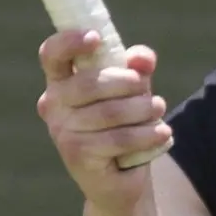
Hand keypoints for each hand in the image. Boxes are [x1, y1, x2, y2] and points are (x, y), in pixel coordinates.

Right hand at [37, 29, 172, 215]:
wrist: (120, 177)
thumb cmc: (122, 122)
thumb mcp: (133, 88)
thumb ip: (137, 67)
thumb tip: (143, 60)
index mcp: (60, 81)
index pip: (52, 54)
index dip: (69, 41)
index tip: (96, 38)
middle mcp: (53, 105)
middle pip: (91, 83)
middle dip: (129, 84)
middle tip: (148, 92)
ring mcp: (62, 132)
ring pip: (111, 112)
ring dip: (144, 110)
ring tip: (158, 110)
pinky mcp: (77, 156)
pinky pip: (119, 139)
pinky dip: (148, 134)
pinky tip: (163, 132)